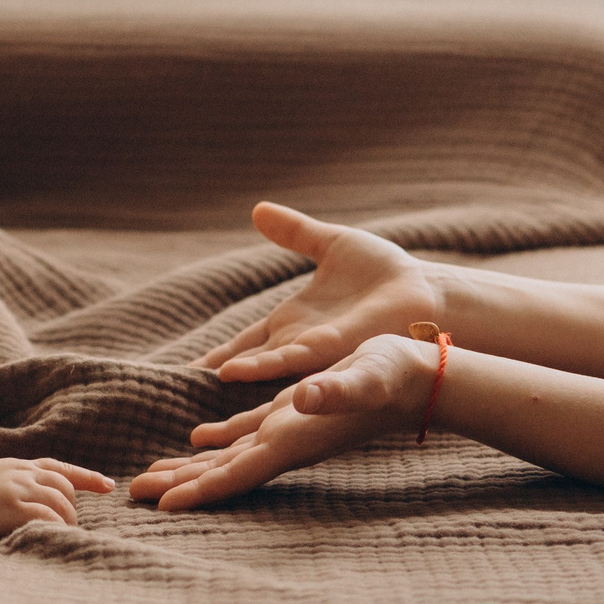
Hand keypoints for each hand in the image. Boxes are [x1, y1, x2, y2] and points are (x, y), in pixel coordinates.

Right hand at [0, 458, 115, 543]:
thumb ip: (18, 481)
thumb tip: (43, 495)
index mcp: (17, 465)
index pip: (60, 467)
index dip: (87, 477)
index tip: (108, 486)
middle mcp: (21, 473)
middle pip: (64, 486)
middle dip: (72, 507)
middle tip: (69, 527)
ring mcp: (16, 489)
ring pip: (59, 501)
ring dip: (66, 520)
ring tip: (63, 535)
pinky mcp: (10, 507)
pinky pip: (45, 516)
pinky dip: (55, 526)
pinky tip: (55, 536)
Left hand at [131, 335, 436, 510]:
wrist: (422, 375)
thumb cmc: (393, 375)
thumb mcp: (364, 376)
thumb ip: (336, 390)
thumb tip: (309, 396)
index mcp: (294, 438)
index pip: (237, 473)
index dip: (199, 491)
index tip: (160, 507)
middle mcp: (287, 442)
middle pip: (222, 473)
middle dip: (179, 485)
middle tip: (131, 495)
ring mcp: (290, 431)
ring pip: (230, 457)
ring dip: (191, 467)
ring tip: (152, 477)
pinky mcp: (295, 413)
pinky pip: (247, 433)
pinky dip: (217, 441)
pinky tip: (196, 439)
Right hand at [201, 203, 443, 381]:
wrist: (424, 288)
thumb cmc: (385, 272)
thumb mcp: (331, 243)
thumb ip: (294, 233)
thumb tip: (257, 209)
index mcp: (292, 322)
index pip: (244, 343)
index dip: (217, 356)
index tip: (187, 372)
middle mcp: (297, 342)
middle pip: (246, 365)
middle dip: (215, 381)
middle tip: (179, 394)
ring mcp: (313, 349)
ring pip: (262, 368)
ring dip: (234, 376)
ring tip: (203, 383)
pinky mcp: (331, 349)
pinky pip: (290, 360)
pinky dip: (261, 366)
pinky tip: (233, 373)